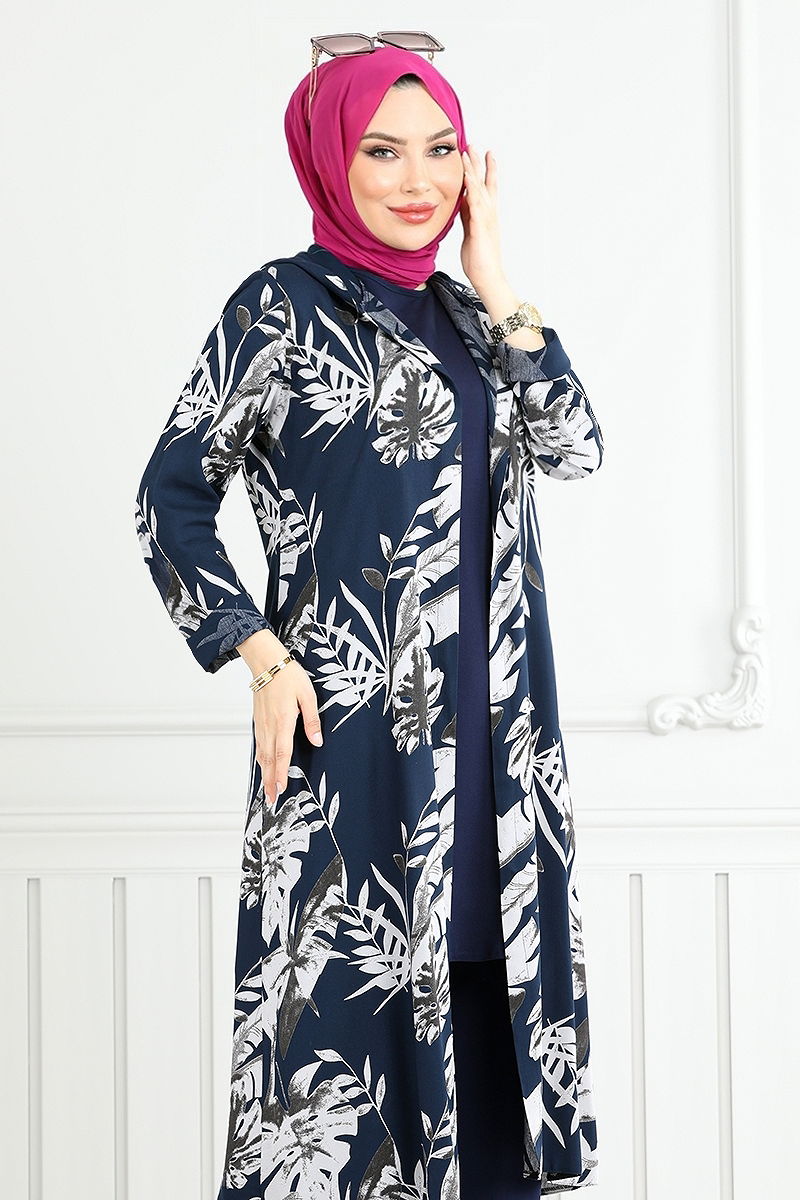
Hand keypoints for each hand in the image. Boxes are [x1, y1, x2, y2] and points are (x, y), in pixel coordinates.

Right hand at [253, 660, 322, 806]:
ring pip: (262, 754)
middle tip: (271, 800)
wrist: (266, 661)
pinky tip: (262, 766)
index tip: (280, 789)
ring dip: (264, 774)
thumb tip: (317, 742)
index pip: (283, 753)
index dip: (281, 773)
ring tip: (266, 790)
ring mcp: (261, 724)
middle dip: (270, 781)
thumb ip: (312, 720)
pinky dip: (260, 760)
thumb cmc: (289, 675)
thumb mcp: (308, 695)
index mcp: (283, 721)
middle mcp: (270, 726)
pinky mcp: (258, 720)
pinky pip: (258, 745)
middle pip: (269, 760)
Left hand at [458, 143, 504, 289]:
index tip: (483, 155)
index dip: (485, 172)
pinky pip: (476, 204)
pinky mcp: (481, 227)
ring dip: (474, 170)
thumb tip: (462, 205)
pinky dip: (472, 189)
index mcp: (485, 216)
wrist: (487, 277)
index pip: (485, 189)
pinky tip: (468, 177)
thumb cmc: (479, 260)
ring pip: (480, 189)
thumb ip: (468, 217)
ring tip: (469, 152)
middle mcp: (489, 214)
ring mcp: (486, 219)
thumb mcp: (470, 233)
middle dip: (479, 164)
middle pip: (485, 183)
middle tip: (474, 145)